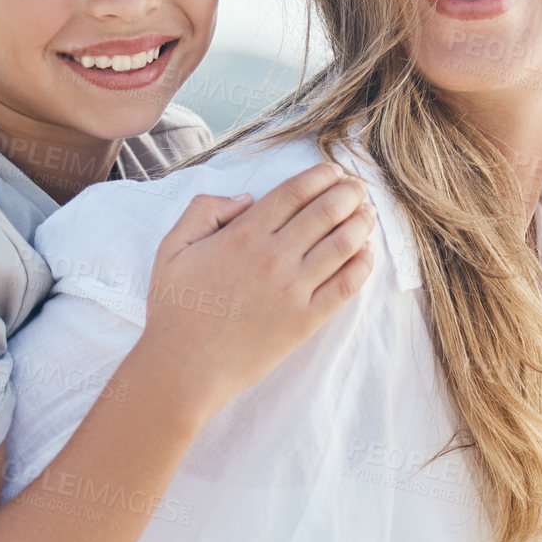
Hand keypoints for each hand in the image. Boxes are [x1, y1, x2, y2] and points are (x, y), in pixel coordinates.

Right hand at [135, 162, 376, 420]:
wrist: (183, 369)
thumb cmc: (175, 309)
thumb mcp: (172, 248)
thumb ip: (204, 210)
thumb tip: (246, 197)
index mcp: (243, 235)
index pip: (294, 192)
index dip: (321, 176)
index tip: (333, 172)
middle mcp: (273, 257)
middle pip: (326, 211)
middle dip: (349, 193)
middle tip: (358, 188)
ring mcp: (293, 290)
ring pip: (343, 244)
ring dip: (362, 222)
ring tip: (368, 213)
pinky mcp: (306, 320)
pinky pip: (346, 285)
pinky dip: (363, 264)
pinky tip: (367, 252)